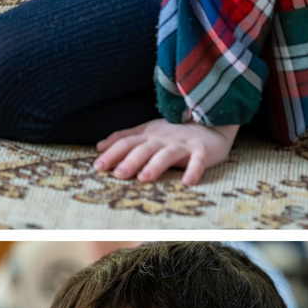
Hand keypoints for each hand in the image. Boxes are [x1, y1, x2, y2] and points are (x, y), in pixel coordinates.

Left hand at [92, 118, 236, 185]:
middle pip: (144, 149)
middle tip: (118, 174)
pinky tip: (188, 182)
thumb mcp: (147, 131)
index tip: (97, 167)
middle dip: (130, 161)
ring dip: (155, 165)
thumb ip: (124, 138)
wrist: (210, 124)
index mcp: (148, 135)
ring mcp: (182, 144)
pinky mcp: (201, 151)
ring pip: (167, 154)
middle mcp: (163, 139)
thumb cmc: (174, 133)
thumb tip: (99, 146)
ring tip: (144, 178)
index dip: (112, 153)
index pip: (126, 143)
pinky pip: (197, 161)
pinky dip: (194, 170)